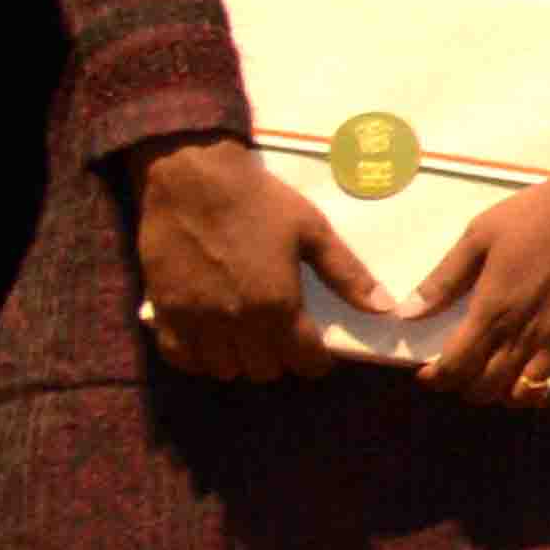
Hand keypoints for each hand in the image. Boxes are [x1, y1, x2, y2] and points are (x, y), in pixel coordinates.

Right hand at [127, 138, 375, 379]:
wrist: (193, 179)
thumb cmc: (259, 201)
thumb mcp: (313, 231)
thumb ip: (346, 274)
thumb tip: (385, 308)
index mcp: (277, 303)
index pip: (303, 360)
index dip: (316, 361)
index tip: (317, 352)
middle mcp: (236, 320)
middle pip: (264, 370)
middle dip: (280, 359)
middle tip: (283, 339)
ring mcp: (196, 318)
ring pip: (223, 368)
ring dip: (240, 360)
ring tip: (249, 339)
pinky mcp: (164, 310)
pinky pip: (180, 357)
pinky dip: (197, 357)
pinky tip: (210, 340)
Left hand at [405, 158, 549, 413]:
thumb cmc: (539, 215)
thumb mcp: (480, 235)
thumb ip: (444, 279)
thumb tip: (407, 313)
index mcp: (495, 309)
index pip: (455, 367)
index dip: (436, 378)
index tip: (429, 372)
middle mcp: (528, 335)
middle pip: (487, 388)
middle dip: (467, 386)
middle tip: (465, 370)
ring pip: (527, 395)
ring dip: (507, 394)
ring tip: (501, 377)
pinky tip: (545, 385)